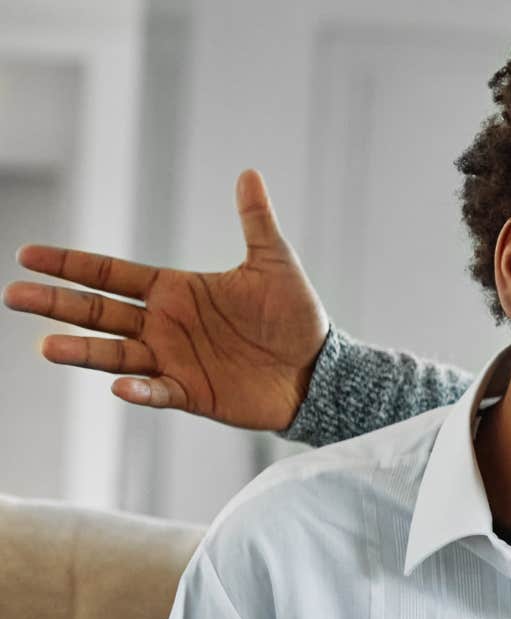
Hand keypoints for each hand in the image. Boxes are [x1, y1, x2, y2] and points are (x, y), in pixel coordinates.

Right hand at [4, 169, 326, 429]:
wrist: (318, 369)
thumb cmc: (295, 316)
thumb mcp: (275, 263)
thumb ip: (255, 221)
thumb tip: (250, 173)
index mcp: (175, 290)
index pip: (111, 274)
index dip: (71, 265)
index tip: (28, 255)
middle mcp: (164, 324)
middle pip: (99, 312)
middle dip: (58, 303)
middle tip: (15, 295)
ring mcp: (174, 360)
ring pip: (116, 354)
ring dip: (83, 351)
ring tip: (46, 346)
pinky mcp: (192, 392)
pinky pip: (158, 392)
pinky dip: (139, 390)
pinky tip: (120, 385)